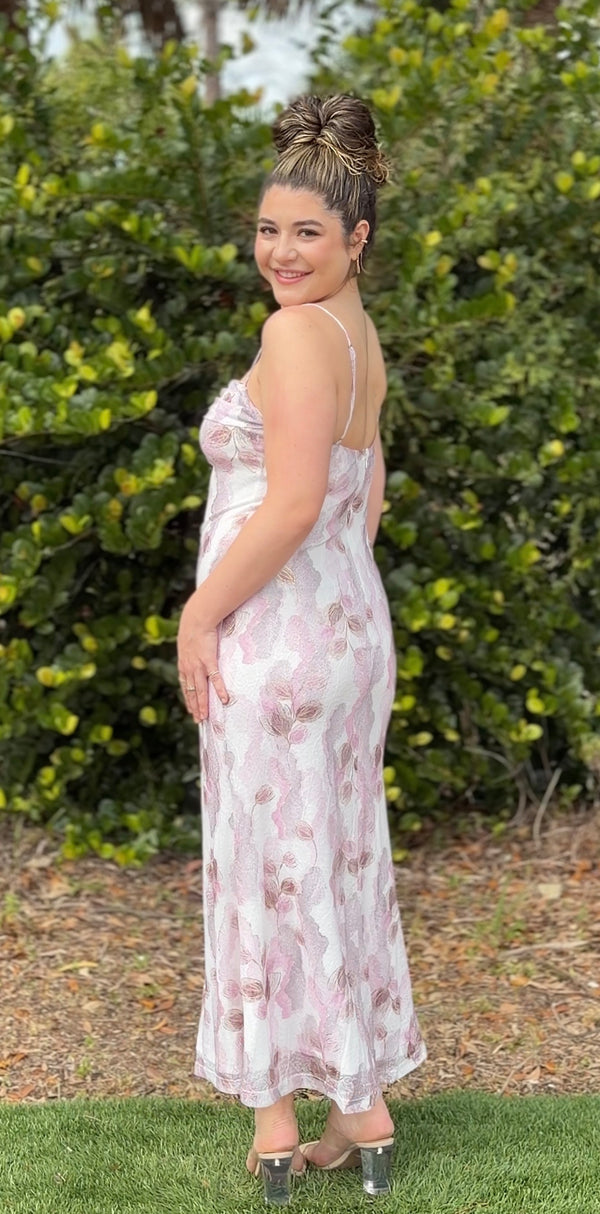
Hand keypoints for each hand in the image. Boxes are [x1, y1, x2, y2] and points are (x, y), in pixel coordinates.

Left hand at [177, 595, 228, 723]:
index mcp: (184, 664)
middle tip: (198, 720)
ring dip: (203, 705)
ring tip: (205, 717)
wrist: (196, 618)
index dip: (188, 699)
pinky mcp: (209, 660)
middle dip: (194, 707)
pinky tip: (224, 700)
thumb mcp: (188, 642)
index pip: (185, 687)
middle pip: (191, 692)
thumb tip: (195, 653)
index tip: (190, 710)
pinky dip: (219, 690)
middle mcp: (189, 668)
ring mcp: (198, 666)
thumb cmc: (194, 628)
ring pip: (200, 690)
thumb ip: (191, 651)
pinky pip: (215, 679)